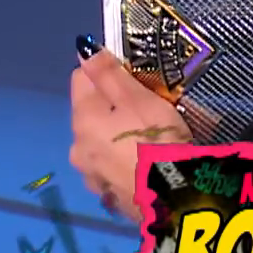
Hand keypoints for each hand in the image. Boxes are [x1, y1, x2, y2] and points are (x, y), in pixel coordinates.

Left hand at [69, 42, 192, 223]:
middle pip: (92, 111)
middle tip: (152, 108)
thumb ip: (109, 73)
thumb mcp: (139, 99)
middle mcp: (78, 147)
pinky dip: (126, 159)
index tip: (137, 77)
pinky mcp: (108, 196)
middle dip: (116, 105)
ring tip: (154, 137)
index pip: (81, 77)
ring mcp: (91, 175)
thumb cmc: (158, 143)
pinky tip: (149, 162)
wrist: (175, 205)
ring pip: (102, 140)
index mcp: (83, 119)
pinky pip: (113, 165)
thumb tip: (82, 47)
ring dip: (120, 134)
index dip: (107, 71)